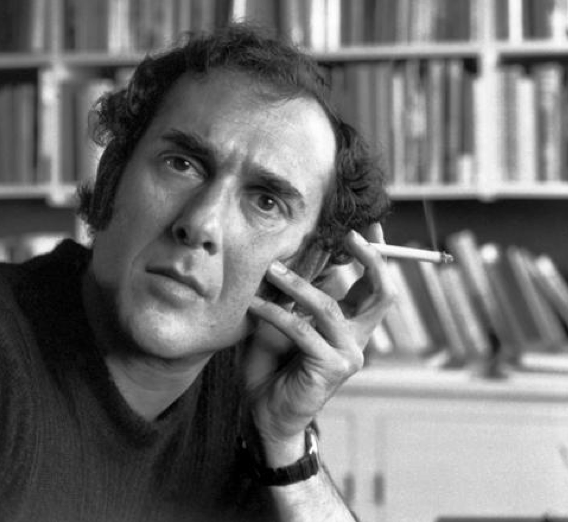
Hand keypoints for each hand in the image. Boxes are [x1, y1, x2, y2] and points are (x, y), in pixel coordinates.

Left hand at [243, 223, 395, 463]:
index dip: (375, 253)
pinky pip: (302, 330)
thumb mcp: (279, 321)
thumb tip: (287, 255)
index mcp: (350, 323)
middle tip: (348, 234)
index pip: (373, 284)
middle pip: (382, 292)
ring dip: (298, 284)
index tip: (365, 224)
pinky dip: (276, 314)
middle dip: (370, 259)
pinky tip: (254, 305)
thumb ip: (290, 294)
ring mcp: (349, 353)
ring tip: (271, 269)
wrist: (265, 413)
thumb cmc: (270, 365)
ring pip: (329, 307)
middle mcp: (357, 337)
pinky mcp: (332, 368)